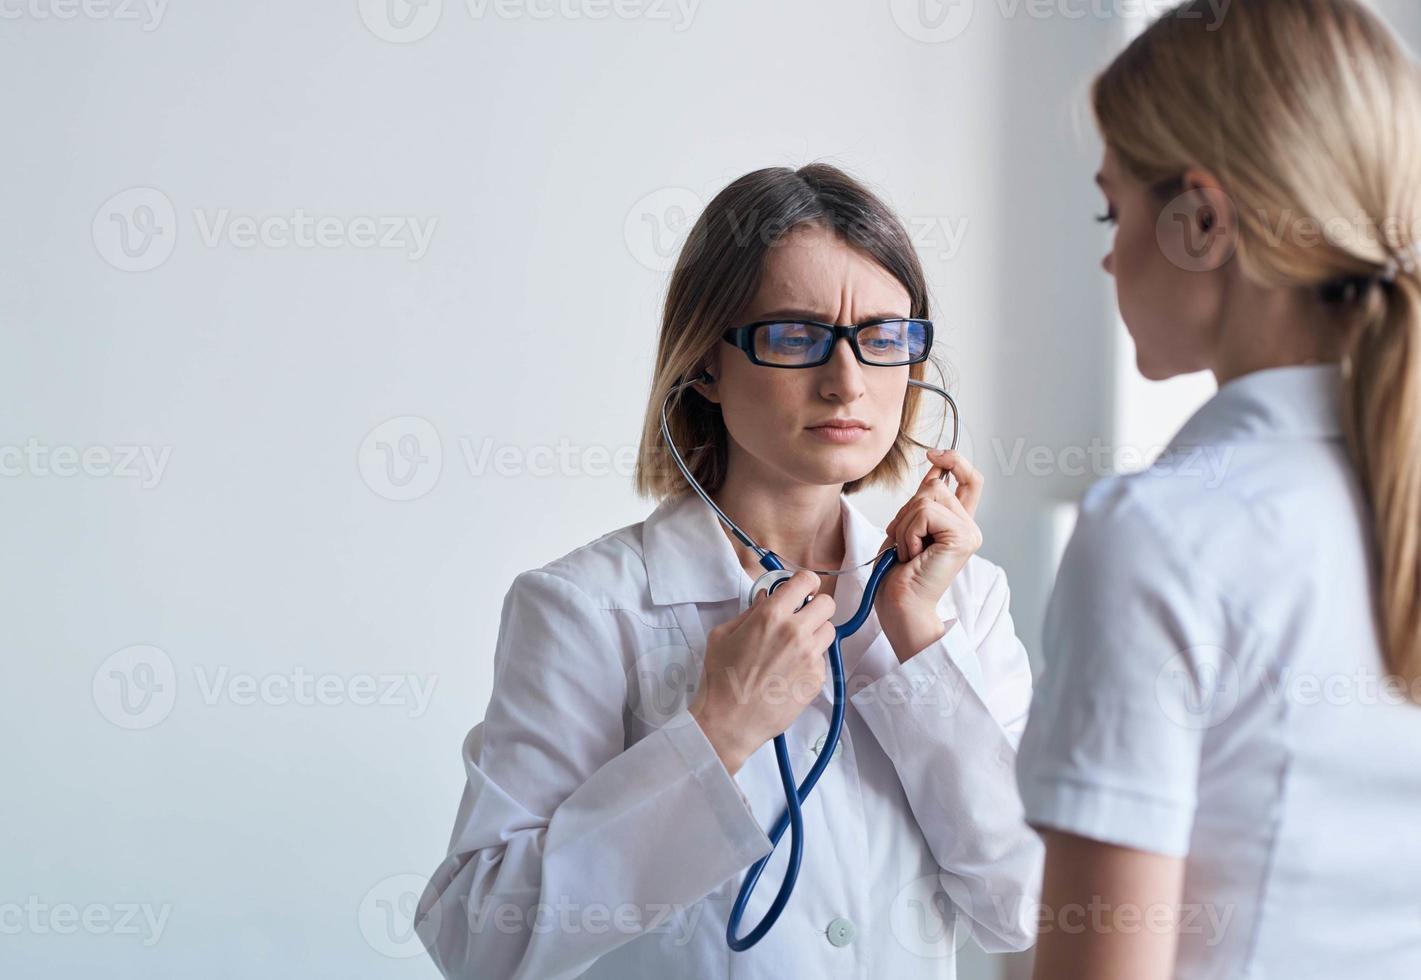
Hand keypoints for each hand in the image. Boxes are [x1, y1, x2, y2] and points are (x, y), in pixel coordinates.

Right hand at [689, 570, 836, 774]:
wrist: (730, 720)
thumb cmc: (720, 678)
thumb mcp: (723, 635)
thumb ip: (749, 612)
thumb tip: (766, 598)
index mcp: (771, 615)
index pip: (806, 580)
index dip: (806, 583)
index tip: (801, 590)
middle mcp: (796, 632)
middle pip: (827, 604)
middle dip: (815, 607)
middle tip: (801, 618)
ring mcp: (810, 657)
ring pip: (829, 631)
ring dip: (816, 633)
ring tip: (796, 646)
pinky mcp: (816, 679)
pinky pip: (823, 659)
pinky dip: (811, 661)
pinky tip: (791, 671)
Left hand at [873, 449, 983, 661]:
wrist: (900, 608)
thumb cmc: (898, 577)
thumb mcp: (907, 529)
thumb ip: (922, 503)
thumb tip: (935, 472)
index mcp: (957, 525)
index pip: (969, 480)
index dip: (954, 460)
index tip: (934, 454)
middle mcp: (968, 527)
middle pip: (935, 486)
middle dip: (906, 511)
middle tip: (904, 543)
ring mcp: (968, 533)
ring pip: (927, 498)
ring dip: (905, 525)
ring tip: (909, 552)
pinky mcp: (962, 538)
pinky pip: (924, 513)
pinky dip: (908, 533)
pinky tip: (912, 556)